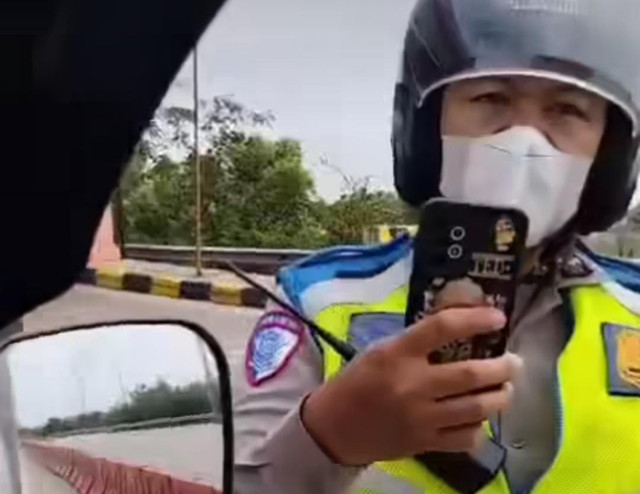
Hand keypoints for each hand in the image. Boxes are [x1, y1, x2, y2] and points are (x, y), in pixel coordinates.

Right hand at [302, 307, 521, 465]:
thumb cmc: (358, 381)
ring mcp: (421, 418)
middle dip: (502, 367)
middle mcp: (412, 384)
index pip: (442, 328)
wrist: (335, 428)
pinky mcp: (425, 444)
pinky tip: (480, 418)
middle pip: (471, 373)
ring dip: (500, 396)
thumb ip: (416, 341)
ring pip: (476, 407)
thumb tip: (461, 324)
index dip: (475, 319)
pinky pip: (465, 437)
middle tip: (514, 362)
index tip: (497, 317)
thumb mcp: (381, 350)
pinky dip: (479, 427)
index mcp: (397, 354)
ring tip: (506, 389)